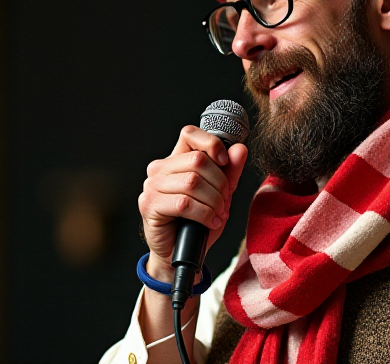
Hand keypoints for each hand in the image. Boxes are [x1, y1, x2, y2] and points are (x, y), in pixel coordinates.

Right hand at [138, 125, 246, 281]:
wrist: (181, 255)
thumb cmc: (197, 223)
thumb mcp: (221, 195)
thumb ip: (230, 172)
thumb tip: (240, 149)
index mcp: (175, 160)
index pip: (190, 134)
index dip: (211, 144)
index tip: (224, 162)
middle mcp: (159, 169)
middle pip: (197, 160)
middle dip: (220, 183)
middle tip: (224, 201)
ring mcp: (151, 186)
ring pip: (192, 182)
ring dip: (213, 201)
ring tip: (217, 214)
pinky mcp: (149, 205)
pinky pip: (184, 203)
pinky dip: (204, 214)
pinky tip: (209, 223)